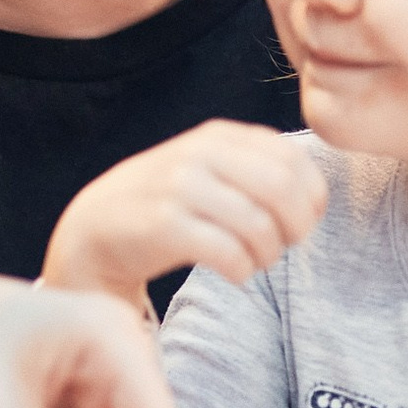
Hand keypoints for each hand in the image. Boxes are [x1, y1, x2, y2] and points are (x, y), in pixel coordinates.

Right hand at [42, 122, 327, 309]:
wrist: (92, 231)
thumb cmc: (166, 205)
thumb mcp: (208, 169)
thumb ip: (256, 168)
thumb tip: (315, 197)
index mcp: (218, 136)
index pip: (293, 158)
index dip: (311, 196)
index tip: (300, 221)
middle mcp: (199, 153)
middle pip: (283, 189)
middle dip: (296, 227)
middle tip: (283, 246)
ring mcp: (178, 187)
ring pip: (260, 225)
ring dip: (268, 254)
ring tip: (254, 261)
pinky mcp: (163, 225)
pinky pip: (230, 253)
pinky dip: (243, 270)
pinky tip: (234, 272)